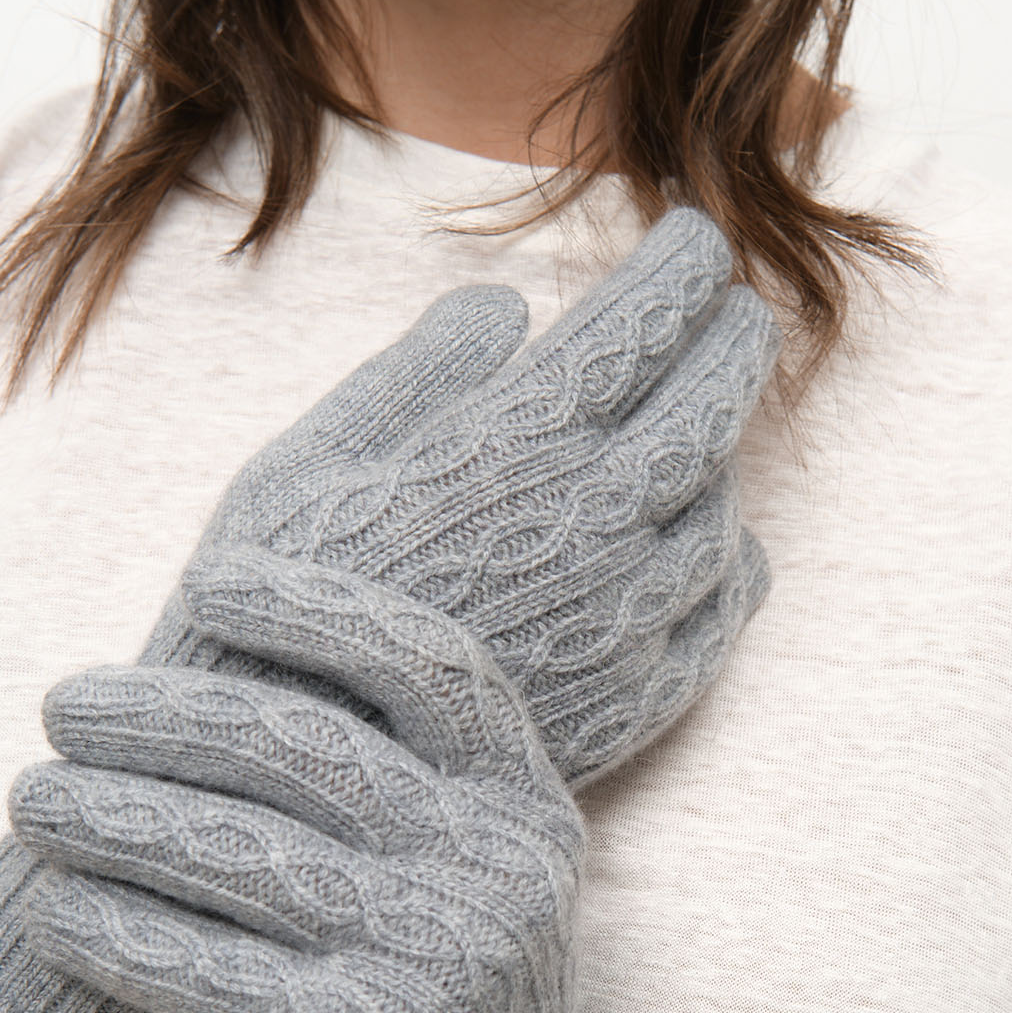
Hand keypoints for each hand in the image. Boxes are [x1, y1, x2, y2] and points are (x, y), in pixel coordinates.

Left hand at [9, 567, 879, 1012]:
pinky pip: (208, 969)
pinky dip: (119, 933)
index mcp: (522, 798)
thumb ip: (398, 777)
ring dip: (111, 817)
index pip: (425, 662)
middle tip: (63, 704)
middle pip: (302, 748)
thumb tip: (227, 674)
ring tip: (31, 800)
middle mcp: (493, 864)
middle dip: (162, 715)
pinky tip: (58, 913)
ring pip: (238, 854)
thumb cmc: (453, 990)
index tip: (209, 585)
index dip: (316, 610)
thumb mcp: (468, 867)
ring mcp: (435, 958)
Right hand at [158, 204, 778, 785]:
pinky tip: (717, 541)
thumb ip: (420, 372)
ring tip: (702, 427)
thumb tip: (506, 305)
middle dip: (733, 342)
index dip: (682, 266)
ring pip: (724, 508)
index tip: (694, 240)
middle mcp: (595, 517)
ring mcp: (626, 613)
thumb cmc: (275, 603)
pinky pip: (721, 609)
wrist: (284, 771)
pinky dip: (732, 559)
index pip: (643, 320)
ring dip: (723, 454)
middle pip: (713, 404)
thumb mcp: (314, 456)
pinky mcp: (634, 698)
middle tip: (736, 311)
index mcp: (517, 438)